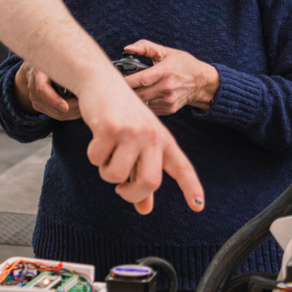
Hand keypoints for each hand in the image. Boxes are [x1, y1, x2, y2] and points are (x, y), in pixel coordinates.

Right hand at [0, 0, 203, 215]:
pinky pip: (97, 160)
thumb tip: (145, 210)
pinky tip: (96, 138)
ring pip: (116, 176)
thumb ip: (142, 175)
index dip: (190, 187)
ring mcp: (132, 131)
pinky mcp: (111, 128)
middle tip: (121, 190)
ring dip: (106, 172)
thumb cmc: (121, 114)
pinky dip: (93, 155)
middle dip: (131, 194)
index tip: (198, 206)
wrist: (101, 81)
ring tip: (106, 154)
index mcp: (163, 139)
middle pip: (148, 183)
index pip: (181, 166)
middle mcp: (152, 135)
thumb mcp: (137, 143)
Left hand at [122, 41, 219, 114]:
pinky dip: (142, 104)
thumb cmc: (183, 64)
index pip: (140, 79)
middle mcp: (166, 88)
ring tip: (122, 94)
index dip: (125, 81)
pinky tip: (138, 98)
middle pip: (138, 94)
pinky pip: (149, 109)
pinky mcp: (168, 109)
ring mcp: (168, 100)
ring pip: (142, 103)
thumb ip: (146, 47)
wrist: (201, 83)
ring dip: (132, 99)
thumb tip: (127, 48)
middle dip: (124, 92)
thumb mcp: (166, 52)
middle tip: (114, 87)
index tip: (113, 79)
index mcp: (165, 71)